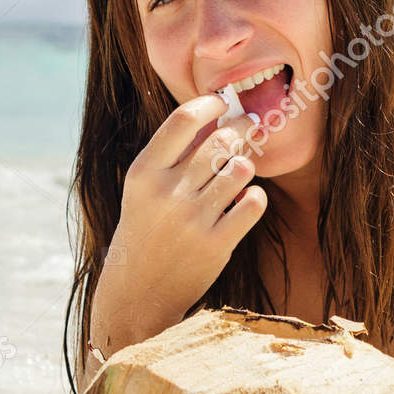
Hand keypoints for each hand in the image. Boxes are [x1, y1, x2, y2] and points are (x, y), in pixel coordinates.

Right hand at [95, 92, 267, 335]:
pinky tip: (245, 200)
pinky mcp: (216, 244)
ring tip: (238, 173)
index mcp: (144, 173)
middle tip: (248, 127)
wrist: (138, 291)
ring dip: (245, 167)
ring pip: (242, 169)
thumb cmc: (146, 229)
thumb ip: (173, 155)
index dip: (209, 104)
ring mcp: (193, 219)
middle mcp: (167, 193)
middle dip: (241, 129)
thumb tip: (216, 114)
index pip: (183, 120)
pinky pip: (254, 203)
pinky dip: (254, 197)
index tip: (222, 102)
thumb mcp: (144, 190)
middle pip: (221, 141)